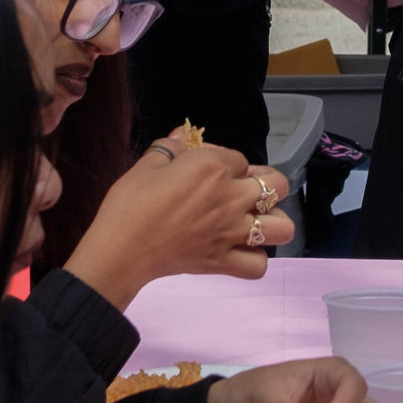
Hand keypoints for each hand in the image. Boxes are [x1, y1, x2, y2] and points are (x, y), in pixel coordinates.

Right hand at [64, 136, 294, 306]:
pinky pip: (259, 265)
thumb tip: (182, 136)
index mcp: (212, 167)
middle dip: (267, 183)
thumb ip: (171, 147)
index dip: (224, 161)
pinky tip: (240, 250)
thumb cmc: (130, 203)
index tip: (205, 169)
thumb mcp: (147, 164)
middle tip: (245, 189)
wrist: (120, 249)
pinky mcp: (224, 262)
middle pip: (277, 185)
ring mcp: (232, 232)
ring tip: (253, 219)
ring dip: (273, 221)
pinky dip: (254, 258)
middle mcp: (231, 198)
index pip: (238, 157)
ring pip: (282, 227)